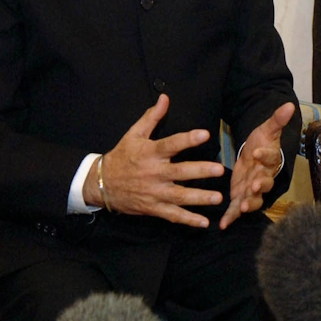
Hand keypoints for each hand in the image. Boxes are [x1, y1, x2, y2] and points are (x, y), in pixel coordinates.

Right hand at [84, 94, 226, 227]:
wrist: (101, 184)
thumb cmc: (121, 156)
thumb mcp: (133, 134)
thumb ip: (151, 117)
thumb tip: (165, 97)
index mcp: (150, 153)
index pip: (171, 144)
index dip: (187, 139)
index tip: (205, 134)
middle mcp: (154, 174)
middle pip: (180, 172)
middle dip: (200, 171)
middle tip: (220, 170)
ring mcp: (154, 193)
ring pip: (180, 196)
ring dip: (199, 198)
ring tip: (218, 198)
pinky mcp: (153, 208)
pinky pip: (172, 215)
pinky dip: (188, 220)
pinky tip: (204, 222)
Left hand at [219, 102, 295, 229]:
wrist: (255, 156)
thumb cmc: (262, 142)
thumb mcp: (266, 129)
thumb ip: (277, 120)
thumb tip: (290, 104)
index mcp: (270, 160)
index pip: (271, 158)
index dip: (265, 156)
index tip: (257, 153)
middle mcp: (264, 177)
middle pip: (265, 183)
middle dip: (259, 186)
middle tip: (253, 186)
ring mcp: (253, 189)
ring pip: (254, 200)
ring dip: (248, 204)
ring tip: (242, 208)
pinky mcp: (241, 197)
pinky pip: (237, 209)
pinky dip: (232, 217)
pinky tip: (223, 225)